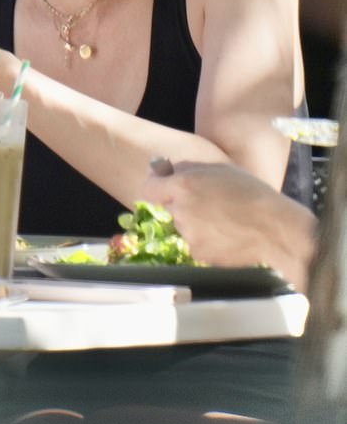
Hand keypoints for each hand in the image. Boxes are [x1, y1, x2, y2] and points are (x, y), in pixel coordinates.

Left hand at [141, 160, 314, 288]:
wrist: (274, 230)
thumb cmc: (252, 193)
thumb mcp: (219, 169)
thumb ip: (186, 169)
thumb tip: (161, 169)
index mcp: (183, 185)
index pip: (149, 189)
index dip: (157, 188)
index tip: (166, 188)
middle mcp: (180, 210)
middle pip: (168, 208)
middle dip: (181, 205)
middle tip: (207, 204)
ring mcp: (188, 235)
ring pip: (182, 227)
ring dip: (194, 224)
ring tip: (222, 220)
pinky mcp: (198, 254)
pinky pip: (194, 244)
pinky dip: (205, 240)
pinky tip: (225, 235)